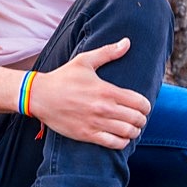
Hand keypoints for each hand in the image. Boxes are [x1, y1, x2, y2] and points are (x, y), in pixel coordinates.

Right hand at [31, 38, 150, 148]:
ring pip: (128, 133)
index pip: (139, 102)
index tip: (143, 106)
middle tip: (138, 117)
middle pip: (137, 119)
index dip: (146, 105)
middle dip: (141, 118)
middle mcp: (103, 108)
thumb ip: (108, 52)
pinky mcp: (87, 135)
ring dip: (133, 131)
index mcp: (106, 90)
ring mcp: (96, 123)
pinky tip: (120, 137)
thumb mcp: (84, 61)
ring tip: (131, 127)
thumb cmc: (63, 77)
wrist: (40, 96)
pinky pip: (114, 144)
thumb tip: (127, 42)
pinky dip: (122, 142)